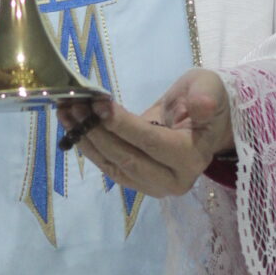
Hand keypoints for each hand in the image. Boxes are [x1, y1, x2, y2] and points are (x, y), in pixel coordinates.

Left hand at [56, 70, 232, 198]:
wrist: (205, 121)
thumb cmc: (206, 99)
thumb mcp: (210, 88)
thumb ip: (205, 97)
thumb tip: (201, 106)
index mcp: (192, 157)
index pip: (151, 143)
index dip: (123, 125)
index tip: (98, 105)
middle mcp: (174, 180)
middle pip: (128, 159)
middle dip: (97, 133)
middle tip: (74, 105)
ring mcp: (154, 186)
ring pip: (114, 166)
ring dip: (86, 140)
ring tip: (66, 112)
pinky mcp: (138, 184)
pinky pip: (110, 167)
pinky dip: (89, 147)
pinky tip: (73, 126)